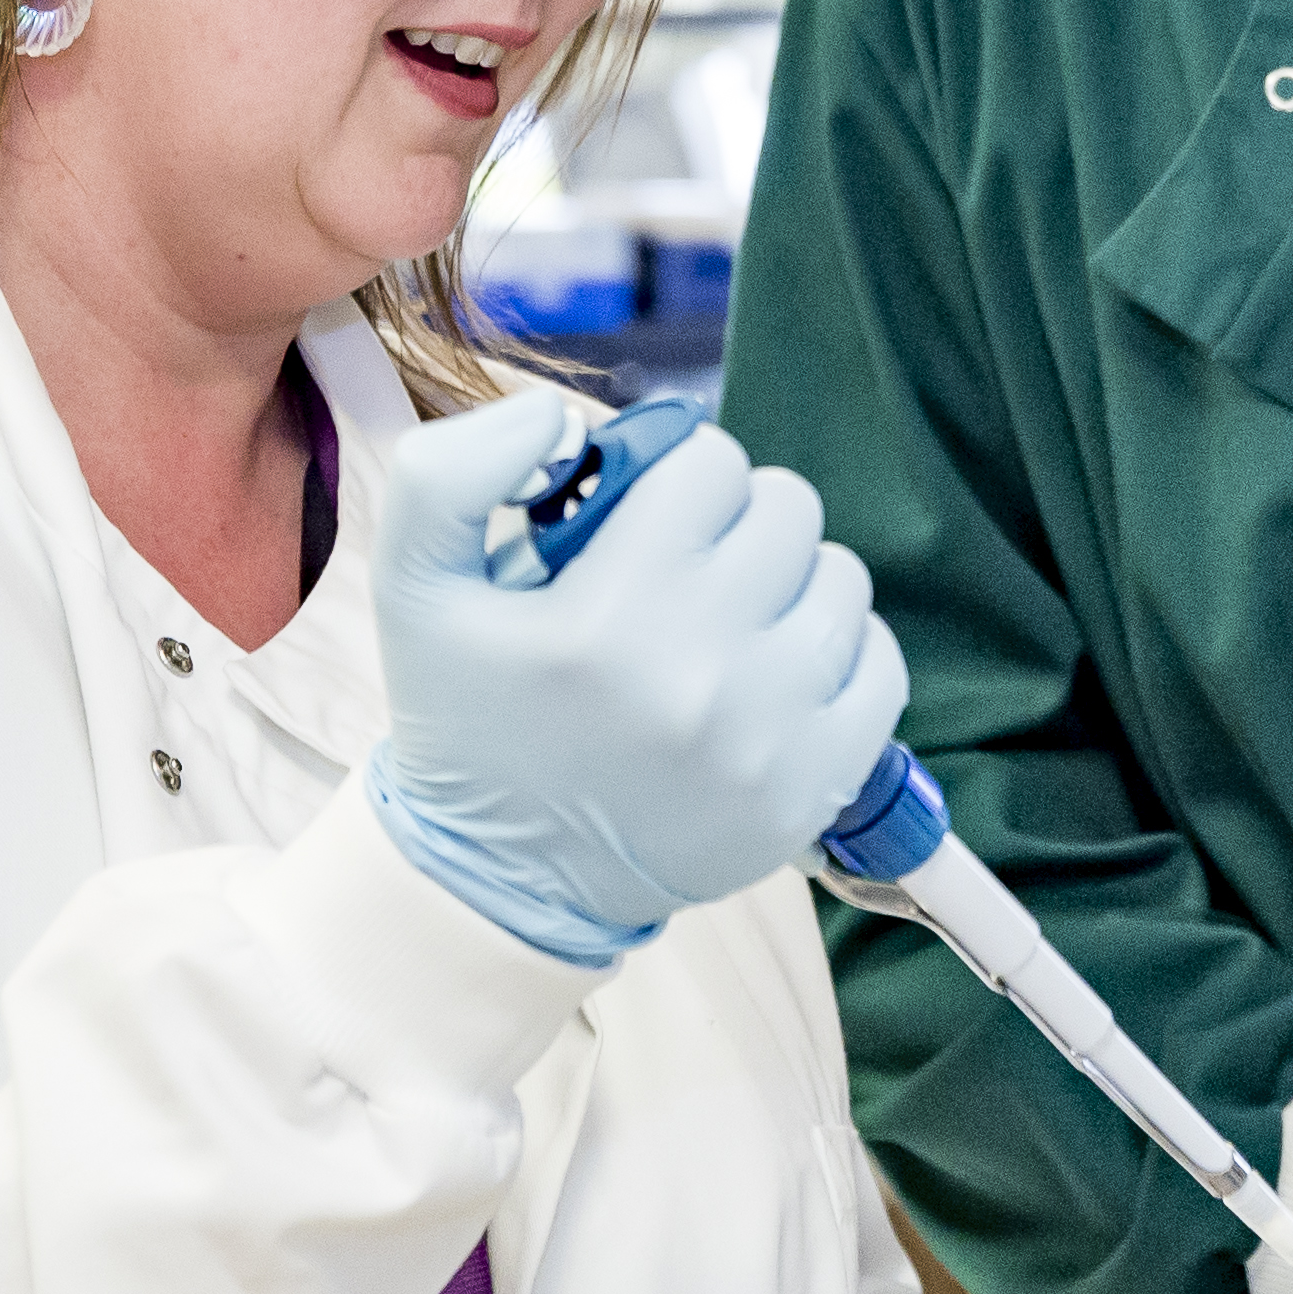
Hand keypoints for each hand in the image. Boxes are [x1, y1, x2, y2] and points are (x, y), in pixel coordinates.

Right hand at [364, 391, 906, 968]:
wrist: (510, 880)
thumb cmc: (469, 721)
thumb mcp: (413, 588)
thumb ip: (450, 473)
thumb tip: (556, 413)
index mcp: (605, 620)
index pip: (707, 463)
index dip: (672, 476)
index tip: (641, 519)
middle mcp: (700, 677)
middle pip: (784, 509)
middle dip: (732, 521)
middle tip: (680, 567)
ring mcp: (771, 737)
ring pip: (839, 578)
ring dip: (786, 582)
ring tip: (723, 621)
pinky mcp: (817, 785)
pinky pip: (879, 662)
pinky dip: (835, 654)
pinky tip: (770, 671)